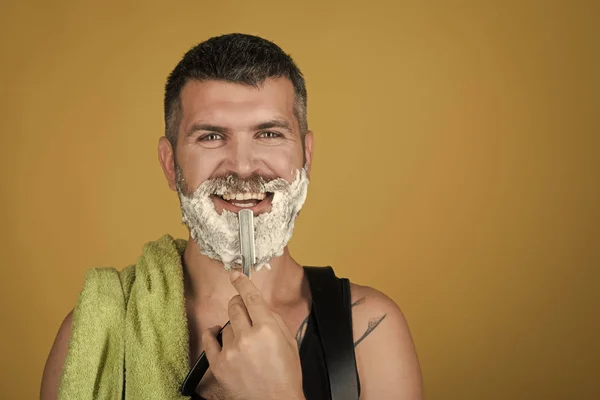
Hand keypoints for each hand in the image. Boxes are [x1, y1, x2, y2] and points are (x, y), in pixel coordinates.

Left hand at [202, 272, 304, 399]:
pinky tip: (217, 333)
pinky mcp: (218, 364)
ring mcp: (230, 350)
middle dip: (239, 304)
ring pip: (225, 323)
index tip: (236, 274)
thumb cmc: (286, 374)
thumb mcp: (289, 341)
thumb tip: (260, 305)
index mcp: (267, 328)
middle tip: (245, 312)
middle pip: (235, 306)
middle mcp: (247, 336)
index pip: (251, 297)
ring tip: (244, 341)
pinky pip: (209, 338)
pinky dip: (212, 333)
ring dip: (233, 326)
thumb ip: (274, 319)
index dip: (242, 282)